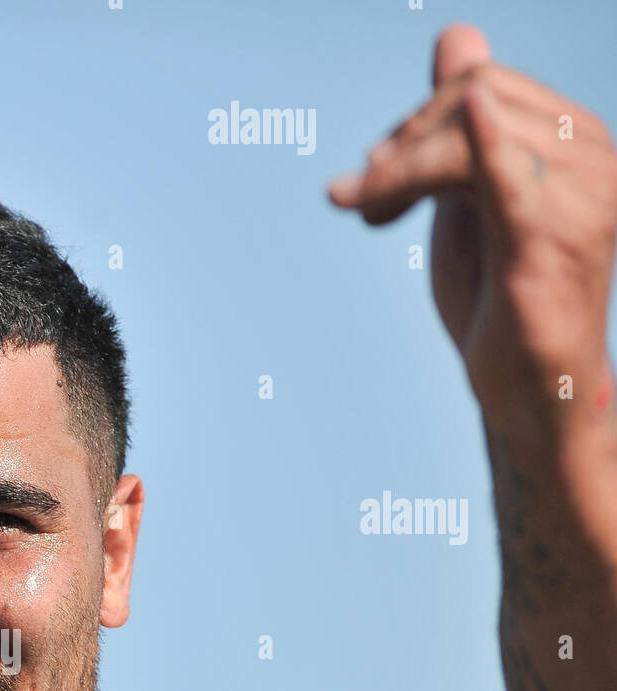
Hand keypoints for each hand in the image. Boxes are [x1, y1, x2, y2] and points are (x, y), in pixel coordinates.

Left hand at [329, 23, 616, 438]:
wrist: (531, 393)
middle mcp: (593, 153)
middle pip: (473, 97)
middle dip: (401, 143)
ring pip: (465, 133)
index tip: (372, 178)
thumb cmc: (503, 304)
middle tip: (358, 198)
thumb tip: (454, 36)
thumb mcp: (472, 202)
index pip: (483, 87)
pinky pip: (497, 171)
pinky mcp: (552, 237)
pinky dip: (452, 153)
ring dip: (394, 170)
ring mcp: (582, 191)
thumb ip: (460, 133)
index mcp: (578, 139)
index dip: (415, 122)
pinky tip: (391, 173)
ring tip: (360, 209)